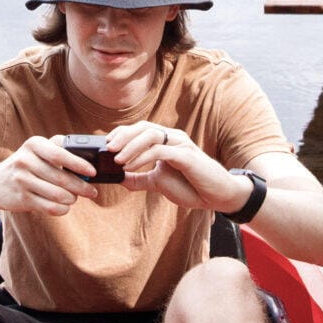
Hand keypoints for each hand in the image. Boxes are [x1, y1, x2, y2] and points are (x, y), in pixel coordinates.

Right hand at [0, 136, 100, 216]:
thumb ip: (60, 150)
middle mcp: (25, 161)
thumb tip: (88, 164)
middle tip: (92, 192)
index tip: (93, 171)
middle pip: (61, 178)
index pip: (60, 155)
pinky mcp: (22, 198)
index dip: (79, 165)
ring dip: (71, 199)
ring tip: (74, 198)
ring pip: (57, 195)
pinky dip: (62, 209)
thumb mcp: (37, 150)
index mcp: (33, 145)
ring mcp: (22, 180)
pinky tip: (65, 207)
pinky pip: (49, 207)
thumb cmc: (26, 165)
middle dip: (81, 187)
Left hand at [110, 123, 246, 212]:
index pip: (140, 129)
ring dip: (130, 146)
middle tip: (107, 149)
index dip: (122, 134)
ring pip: (150, 135)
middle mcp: (173, 137)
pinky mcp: (186, 155)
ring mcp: (180, 144)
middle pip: (142, 127)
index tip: (106, 145)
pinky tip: (130, 167)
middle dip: (122, 136)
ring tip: (116, 160)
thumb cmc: (191, 186)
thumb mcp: (158, 182)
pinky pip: (159, 150)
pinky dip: (141, 157)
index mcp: (166, 141)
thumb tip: (119, 179)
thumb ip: (139, 179)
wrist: (216, 196)